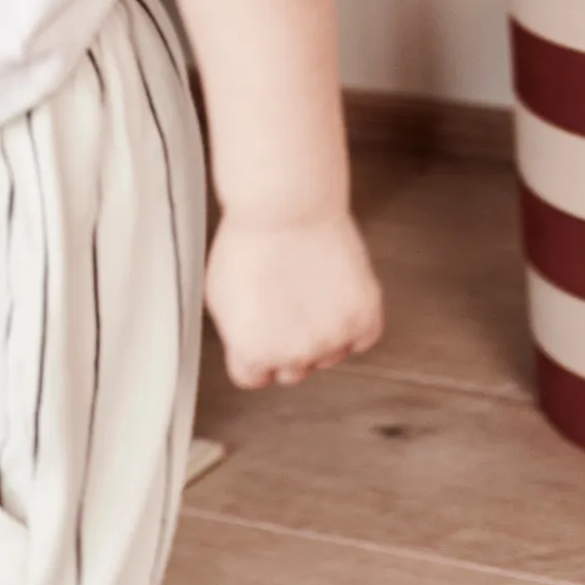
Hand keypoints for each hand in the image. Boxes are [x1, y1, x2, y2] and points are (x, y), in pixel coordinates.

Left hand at [204, 207, 382, 389]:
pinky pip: (363, 339)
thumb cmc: (251, 239)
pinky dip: (355, 325)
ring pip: (330, 355)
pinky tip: (339, 301)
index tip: (262, 339)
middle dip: (289, 345)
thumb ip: (239, 333)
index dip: (257, 355)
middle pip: (294, 370)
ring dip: (323, 333)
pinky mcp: (363, 316)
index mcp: (254, 353)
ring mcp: (332, 338)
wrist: (287, 206)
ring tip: (312, 293)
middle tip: (287, 309)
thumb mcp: (221, 295)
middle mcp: (294, 354)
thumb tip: (252, 345)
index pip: (254, 378)